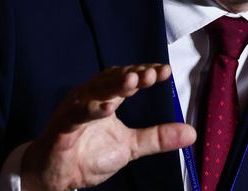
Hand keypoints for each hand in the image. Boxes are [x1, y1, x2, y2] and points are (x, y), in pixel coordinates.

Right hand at [20, 63, 195, 190]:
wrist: (56, 177)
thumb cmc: (88, 156)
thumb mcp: (129, 147)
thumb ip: (157, 137)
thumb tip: (191, 133)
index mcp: (105, 98)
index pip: (127, 79)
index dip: (144, 73)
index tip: (164, 71)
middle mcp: (90, 98)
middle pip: (112, 80)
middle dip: (133, 75)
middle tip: (152, 73)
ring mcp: (75, 110)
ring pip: (95, 93)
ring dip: (114, 86)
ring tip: (134, 81)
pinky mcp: (62, 127)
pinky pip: (77, 115)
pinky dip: (91, 110)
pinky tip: (107, 108)